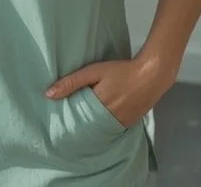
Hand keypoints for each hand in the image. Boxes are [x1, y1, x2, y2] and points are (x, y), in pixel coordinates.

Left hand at [44, 55, 176, 128]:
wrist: (153, 73)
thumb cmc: (122, 70)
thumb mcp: (94, 71)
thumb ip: (71, 82)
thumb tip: (47, 95)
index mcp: (99, 107)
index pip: (77, 121)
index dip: (68, 121)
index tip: (58, 122)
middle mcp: (110, 120)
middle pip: (89, 127)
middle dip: (80, 126)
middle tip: (68, 125)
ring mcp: (122, 123)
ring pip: (101, 129)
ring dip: (93, 127)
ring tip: (83, 123)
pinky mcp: (131, 123)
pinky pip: (113, 128)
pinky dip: (105, 126)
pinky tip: (100, 121)